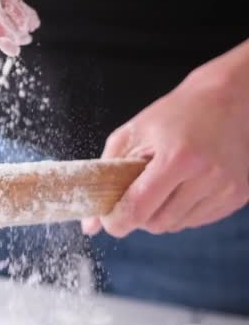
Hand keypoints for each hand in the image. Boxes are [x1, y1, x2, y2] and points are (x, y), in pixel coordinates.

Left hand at [82, 40, 248, 236]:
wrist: (230, 98)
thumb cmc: (175, 113)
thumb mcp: (131, 134)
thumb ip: (105, 176)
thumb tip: (89, 226)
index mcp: (177, 158)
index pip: (137, 210)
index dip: (116, 221)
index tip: (108, 217)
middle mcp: (206, 176)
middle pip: (156, 223)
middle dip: (138, 215)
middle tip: (136, 192)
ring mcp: (226, 189)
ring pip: (176, 226)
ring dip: (161, 213)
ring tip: (163, 183)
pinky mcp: (237, 196)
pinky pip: (197, 221)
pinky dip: (182, 211)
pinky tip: (183, 186)